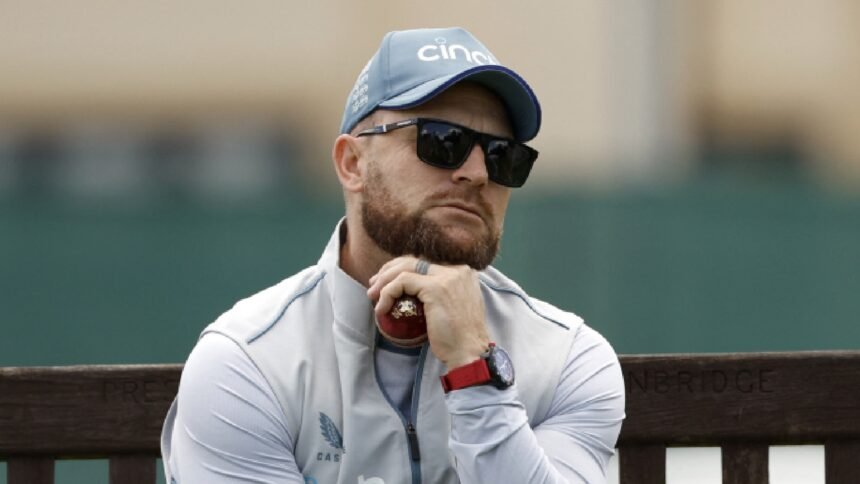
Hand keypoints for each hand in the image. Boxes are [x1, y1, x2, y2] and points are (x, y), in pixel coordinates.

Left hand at [367, 256, 489, 369]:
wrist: (469, 353)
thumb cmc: (458, 338)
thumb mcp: (453, 306)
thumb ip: (440, 292)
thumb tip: (412, 289)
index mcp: (462, 272)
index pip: (425, 261)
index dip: (402, 268)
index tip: (386, 282)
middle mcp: (457, 269)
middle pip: (414, 260)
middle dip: (389, 271)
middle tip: (374, 286)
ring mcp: (447, 277)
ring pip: (405, 268)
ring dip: (384, 281)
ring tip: (373, 296)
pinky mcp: (435, 288)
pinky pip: (402, 282)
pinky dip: (387, 294)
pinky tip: (382, 309)